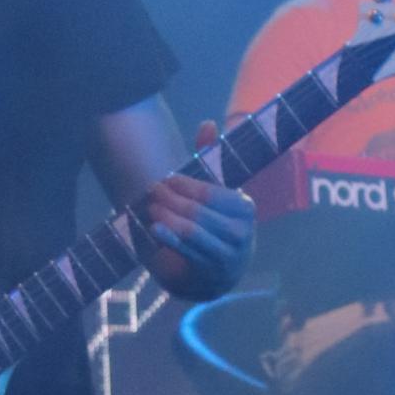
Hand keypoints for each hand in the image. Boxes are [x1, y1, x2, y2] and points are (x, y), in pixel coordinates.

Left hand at [139, 123, 255, 297]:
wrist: (221, 270)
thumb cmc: (216, 222)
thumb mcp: (217, 192)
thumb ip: (210, 157)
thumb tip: (207, 123)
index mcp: (245, 208)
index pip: (211, 193)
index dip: (185, 184)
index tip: (166, 178)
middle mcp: (241, 232)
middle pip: (198, 212)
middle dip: (171, 199)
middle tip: (151, 190)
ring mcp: (227, 255)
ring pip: (191, 232)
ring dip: (166, 218)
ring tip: (149, 208)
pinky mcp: (211, 271)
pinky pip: (186, 252)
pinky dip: (168, 239)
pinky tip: (154, 229)